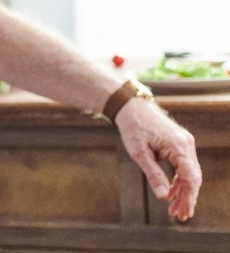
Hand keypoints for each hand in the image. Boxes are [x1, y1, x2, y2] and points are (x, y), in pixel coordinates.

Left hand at [115, 98, 201, 221]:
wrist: (132, 107)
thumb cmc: (133, 128)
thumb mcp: (139, 153)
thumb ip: (153, 174)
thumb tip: (163, 197)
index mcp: (179, 147)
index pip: (191, 178)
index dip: (189, 197)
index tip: (185, 213)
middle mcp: (187, 145)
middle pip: (193, 178)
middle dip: (186, 198)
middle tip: (179, 216)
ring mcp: (185, 144)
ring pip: (189, 173)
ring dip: (182, 191)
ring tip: (173, 210)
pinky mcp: (180, 144)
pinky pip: (183, 167)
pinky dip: (178, 180)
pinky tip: (170, 193)